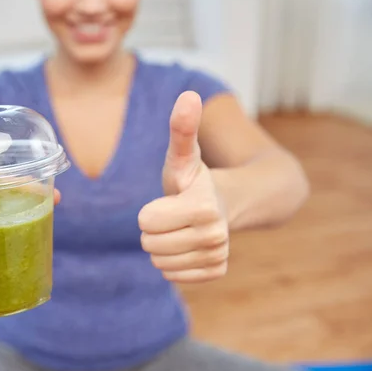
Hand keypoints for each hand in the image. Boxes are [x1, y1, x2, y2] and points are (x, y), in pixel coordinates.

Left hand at [138, 91, 228, 283]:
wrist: (226, 202)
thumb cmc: (195, 178)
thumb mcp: (183, 155)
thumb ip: (182, 128)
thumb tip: (189, 94)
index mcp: (203, 207)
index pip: (145, 222)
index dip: (150, 210)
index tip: (169, 200)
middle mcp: (215, 236)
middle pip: (150, 245)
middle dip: (154, 229)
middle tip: (173, 215)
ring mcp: (217, 256)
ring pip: (160, 262)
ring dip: (162, 246)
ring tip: (180, 228)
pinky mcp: (216, 271)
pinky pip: (174, 276)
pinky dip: (174, 262)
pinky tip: (187, 244)